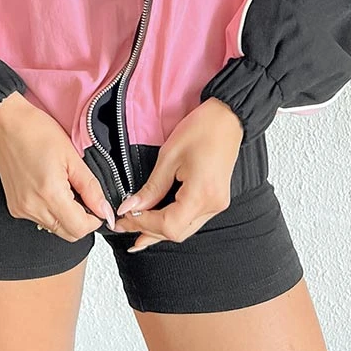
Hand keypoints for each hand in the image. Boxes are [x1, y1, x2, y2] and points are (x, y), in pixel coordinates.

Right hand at [0, 92, 117, 239]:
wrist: (7, 123)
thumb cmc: (36, 131)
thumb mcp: (72, 156)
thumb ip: (91, 188)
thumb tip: (105, 210)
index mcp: (49, 194)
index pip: (79, 229)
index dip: (95, 220)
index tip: (100, 207)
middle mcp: (32, 207)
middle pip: (67, 233)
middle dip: (82, 220)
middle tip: (85, 197)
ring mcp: (21, 209)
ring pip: (54, 228)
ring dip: (66, 216)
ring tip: (66, 188)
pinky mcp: (14, 207)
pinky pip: (40, 220)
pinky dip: (51, 212)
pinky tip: (52, 190)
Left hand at [112, 98, 244, 250]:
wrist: (227, 118)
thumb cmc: (202, 129)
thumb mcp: (169, 156)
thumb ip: (151, 187)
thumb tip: (131, 207)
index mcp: (201, 194)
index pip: (168, 225)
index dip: (143, 223)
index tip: (124, 217)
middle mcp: (212, 205)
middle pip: (176, 233)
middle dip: (147, 230)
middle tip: (123, 225)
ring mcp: (216, 204)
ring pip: (184, 230)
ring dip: (159, 230)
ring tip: (135, 228)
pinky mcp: (215, 200)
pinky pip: (191, 219)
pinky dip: (172, 222)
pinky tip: (157, 222)